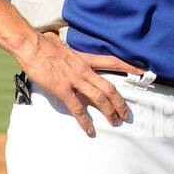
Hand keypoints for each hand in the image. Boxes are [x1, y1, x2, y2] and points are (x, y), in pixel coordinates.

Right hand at [19, 31, 143, 136]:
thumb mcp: (63, 45)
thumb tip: (64, 47)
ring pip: (99, 98)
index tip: (143, 72)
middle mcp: (84, 70)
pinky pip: (77, 108)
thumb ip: (69, 51)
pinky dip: (85, 121)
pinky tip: (89, 129)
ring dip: (109, 112)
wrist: (29, 45)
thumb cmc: (42, 44)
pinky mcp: (62, 89)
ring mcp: (74, 80)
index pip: (112, 62)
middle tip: (126, 114)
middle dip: (120, 103)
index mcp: (85, 59)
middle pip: (110, 87)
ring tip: (114, 122)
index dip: (129, 68)